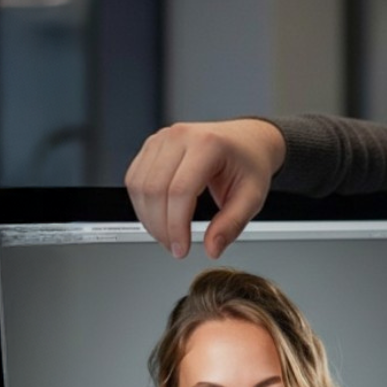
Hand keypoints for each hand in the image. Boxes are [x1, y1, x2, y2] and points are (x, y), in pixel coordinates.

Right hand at [125, 118, 285, 258]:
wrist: (247, 140)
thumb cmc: (250, 164)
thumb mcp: (252, 197)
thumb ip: (232, 224)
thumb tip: (212, 249)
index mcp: (208, 144)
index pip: (179, 191)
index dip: (175, 227)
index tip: (182, 249)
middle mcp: (180, 136)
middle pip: (154, 190)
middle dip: (160, 227)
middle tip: (175, 247)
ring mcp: (162, 138)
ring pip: (138, 186)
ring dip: (148, 218)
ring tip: (168, 235)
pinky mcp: (152, 145)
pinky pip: (134, 179)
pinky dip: (142, 204)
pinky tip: (159, 218)